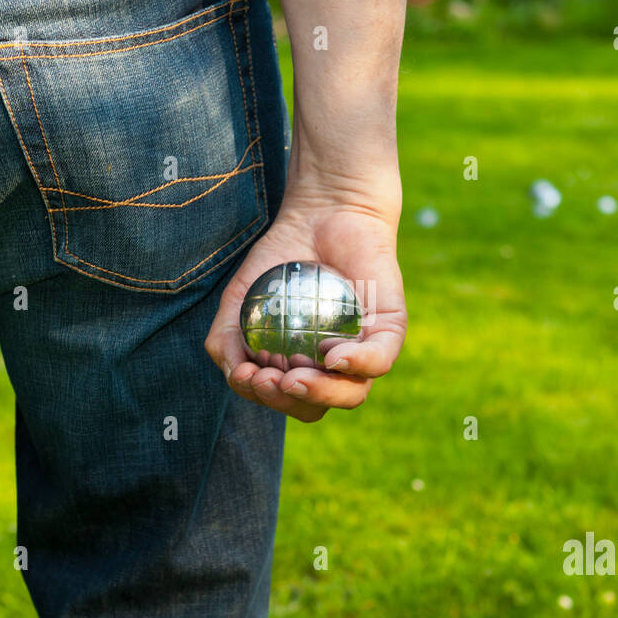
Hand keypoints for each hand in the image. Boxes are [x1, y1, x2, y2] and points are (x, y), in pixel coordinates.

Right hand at [204, 195, 405, 421]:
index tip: (246, 376)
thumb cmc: (281, 259)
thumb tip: (237, 377)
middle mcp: (336, 367)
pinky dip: (356, 365)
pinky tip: (332, 357)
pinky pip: (380, 360)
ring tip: (293, 377)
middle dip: (288, 404)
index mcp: (302, 368)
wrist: (322, 211)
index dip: (264, 400)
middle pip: (315, 406)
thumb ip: (226, 341)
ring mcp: (366, 350)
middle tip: (269, 380)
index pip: (286, 401)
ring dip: (319, 394)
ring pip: (352, 394)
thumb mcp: (238, 299)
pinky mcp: (391, 329)